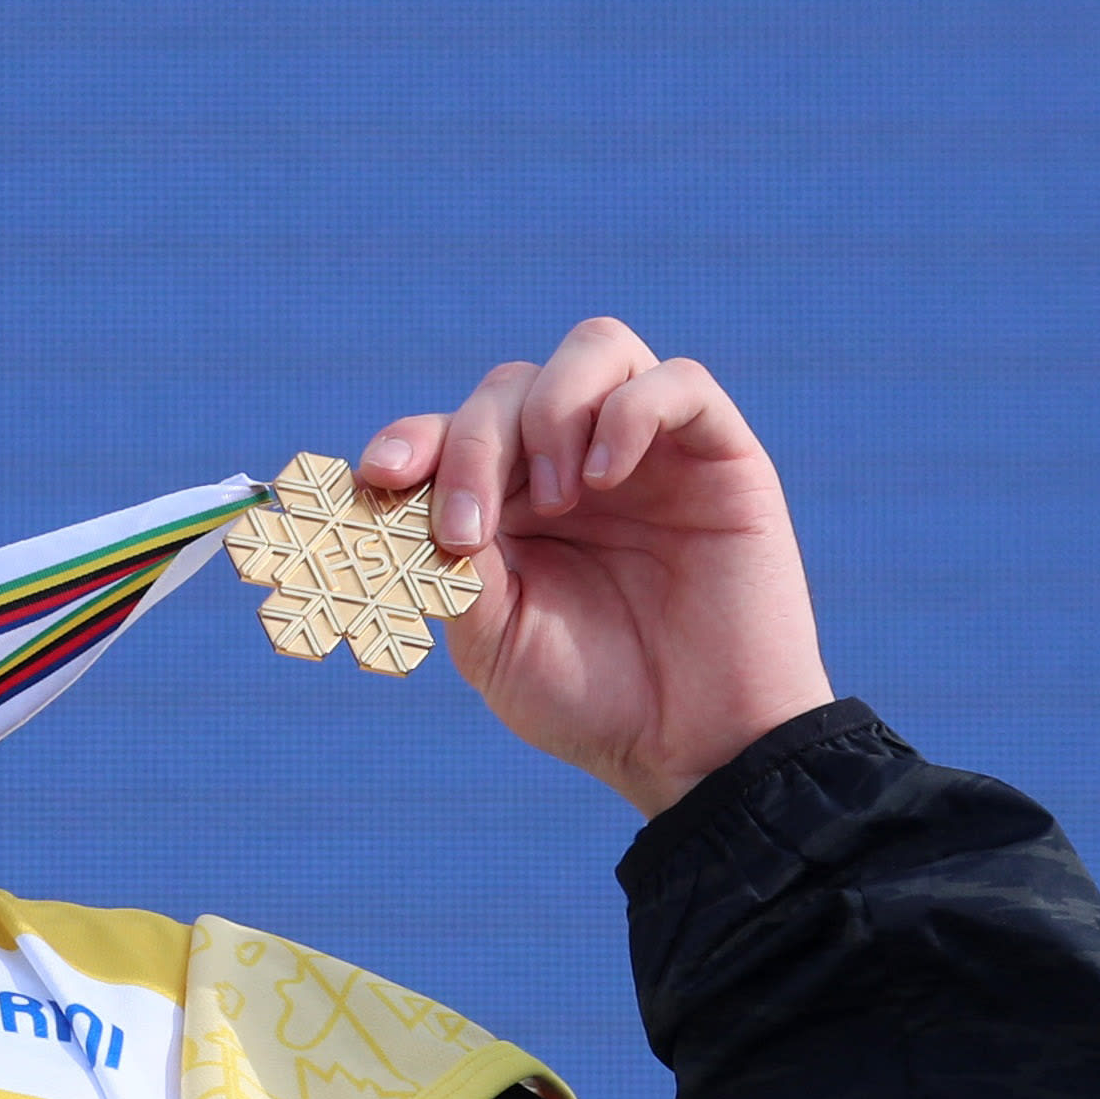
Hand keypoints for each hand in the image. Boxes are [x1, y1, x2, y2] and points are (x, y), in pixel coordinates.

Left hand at [357, 318, 833, 815]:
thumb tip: (402, 496)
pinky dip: (629, 411)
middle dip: (471, 445)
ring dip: (550, 410)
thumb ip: (449, 562)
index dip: (410, 439)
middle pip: (508, 388)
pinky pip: (677, 381)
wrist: (695, 749)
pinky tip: (606, 479)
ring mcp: (647, 453)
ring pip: (594, 349)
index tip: (380, 475)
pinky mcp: (718, 455)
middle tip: (469, 531)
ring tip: (557, 498)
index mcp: (511, 505)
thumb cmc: (591, 701)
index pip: (449, 431)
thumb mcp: (493, 639)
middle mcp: (575, 464)